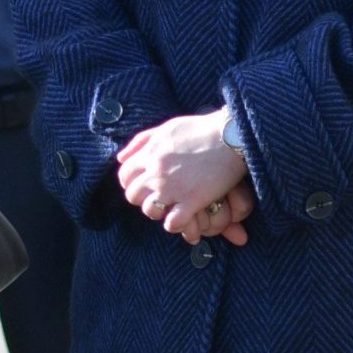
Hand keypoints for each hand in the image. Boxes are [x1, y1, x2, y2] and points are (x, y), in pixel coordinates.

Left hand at [117, 111, 251, 243]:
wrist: (232, 135)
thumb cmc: (202, 129)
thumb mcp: (166, 128)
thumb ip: (141, 141)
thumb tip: (120, 158)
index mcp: (149, 153)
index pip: (124, 176)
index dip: (130, 183)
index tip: (141, 186)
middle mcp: (156, 172)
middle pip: (133, 195)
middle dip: (142, 199)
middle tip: (156, 198)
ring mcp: (173, 187)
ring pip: (150, 211)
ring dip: (158, 212)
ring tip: (170, 210)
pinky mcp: (192, 200)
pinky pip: (172, 223)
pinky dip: (176, 225)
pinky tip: (184, 220)